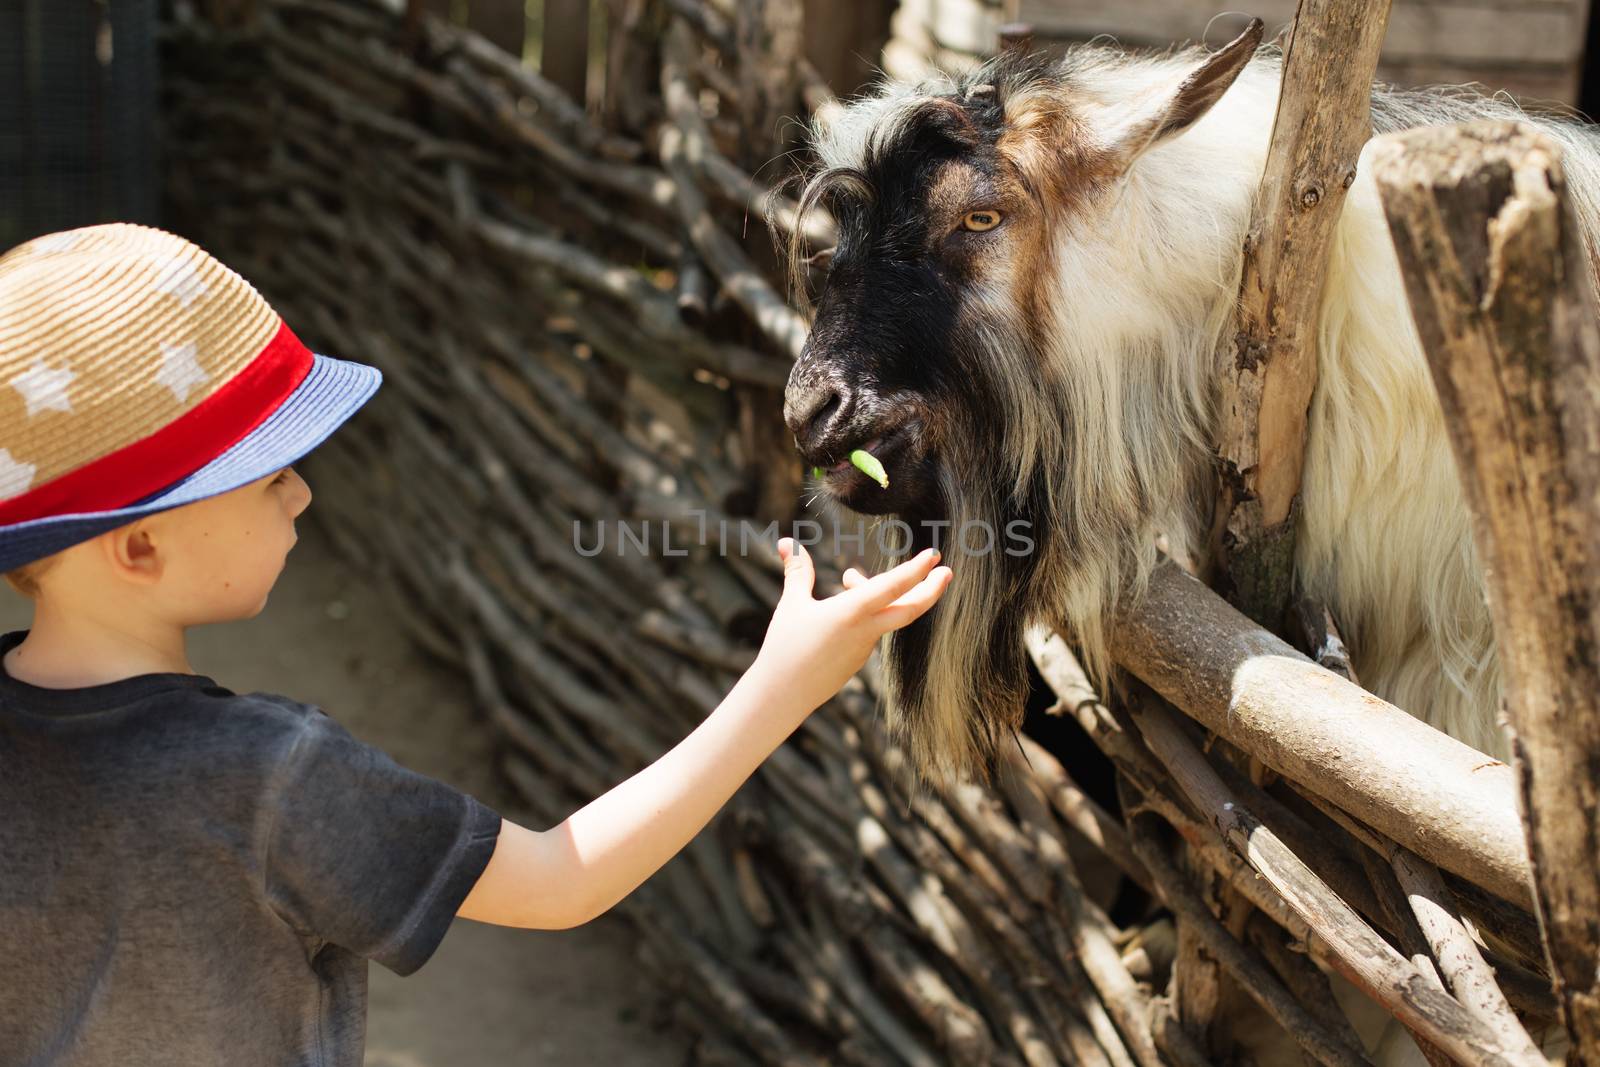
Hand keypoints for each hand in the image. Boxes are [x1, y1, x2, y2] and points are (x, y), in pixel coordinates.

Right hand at [751, 538, 952, 713]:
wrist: (783, 695)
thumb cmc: (785, 648)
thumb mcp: (791, 605)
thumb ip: (797, 571)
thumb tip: (784, 541)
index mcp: (851, 612)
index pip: (894, 586)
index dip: (916, 569)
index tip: (934, 556)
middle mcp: (866, 631)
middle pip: (910, 609)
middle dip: (932, 589)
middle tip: (947, 571)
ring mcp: (865, 648)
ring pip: (885, 615)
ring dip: (879, 594)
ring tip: (848, 577)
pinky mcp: (858, 660)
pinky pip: (872, 630)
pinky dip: (868, 613)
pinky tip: (843, 601)